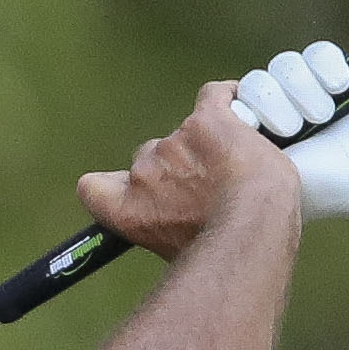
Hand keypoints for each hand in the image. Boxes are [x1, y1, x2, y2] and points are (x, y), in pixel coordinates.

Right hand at [76, 83, 298, 260]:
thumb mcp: (177, 252)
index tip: (130, 189)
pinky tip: (242, 108)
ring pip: (189, 132)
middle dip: (178, 166)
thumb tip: (181, 228)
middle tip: (214, 184)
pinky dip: (229, 99)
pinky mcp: (206, 120)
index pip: (94, 188)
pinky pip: (213, 97)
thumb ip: (167, 229)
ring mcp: (174, 143)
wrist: (254, 228)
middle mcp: (144, 174)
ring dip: (210, 142)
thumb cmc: (226, 250)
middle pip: (151, 158)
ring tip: (241, 164)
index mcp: (130, 212)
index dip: (110, 184)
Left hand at [231, 41, 348, 234]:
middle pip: (257, 82)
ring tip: (320, 117)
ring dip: (300, 88)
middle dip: (272, 104)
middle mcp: (281, 110)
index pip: (230, 103)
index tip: (257, 133)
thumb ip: (225, 161)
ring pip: (285, 66)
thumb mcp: (264, 181)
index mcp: (257, 137)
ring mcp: (310, 91)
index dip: (241, 111)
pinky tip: (339, 88)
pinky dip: (326, 66)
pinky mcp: (339, 73)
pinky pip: (317, 53)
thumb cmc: (323, 188)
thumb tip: (196, 147)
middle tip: (291, 131)